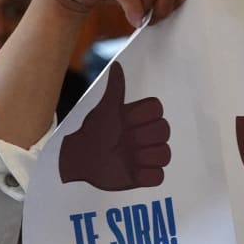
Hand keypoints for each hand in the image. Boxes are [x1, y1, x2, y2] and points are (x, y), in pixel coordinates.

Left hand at [59, 62, 170, 190]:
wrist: (79, 159)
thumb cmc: (92, 132)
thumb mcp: (104, 110)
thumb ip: (115, 89)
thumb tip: (116, 66)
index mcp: (138, 118)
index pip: (157, 110)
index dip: (143, 116)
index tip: (126, 121)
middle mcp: (144, 136)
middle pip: (165, 131)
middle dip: (143, 137)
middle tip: (125, 140)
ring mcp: (145, 157)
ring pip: (165, 154)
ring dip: (146, 156)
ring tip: (128, 158)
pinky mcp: (142, 177)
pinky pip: (158, 177)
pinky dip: (148, 175)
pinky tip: (133, 172)